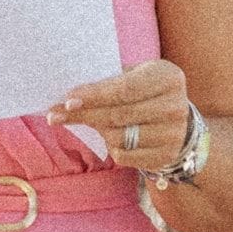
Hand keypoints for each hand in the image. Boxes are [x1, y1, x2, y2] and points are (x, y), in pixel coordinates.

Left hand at [47, 59, 192, 172]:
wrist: (178, 118)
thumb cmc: (146, 90)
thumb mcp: (136, 75)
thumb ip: (111, 80)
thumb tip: (70, 95)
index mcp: (168, 78)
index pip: (125, 89)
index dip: (95, 95)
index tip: (67, 100)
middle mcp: (175, 107)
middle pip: (119, 115)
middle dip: (84, 115)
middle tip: (54, 115)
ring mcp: (173, 135)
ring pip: (119, 137)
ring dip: (94, 130)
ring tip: (80, 122)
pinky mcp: (165, 156)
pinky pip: (125, 156)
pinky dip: (110, 147)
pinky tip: (105, 137)